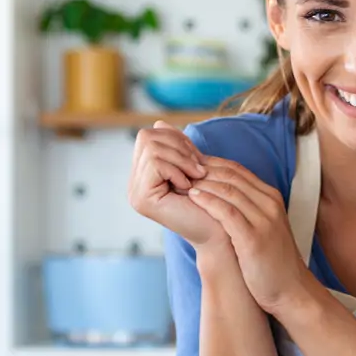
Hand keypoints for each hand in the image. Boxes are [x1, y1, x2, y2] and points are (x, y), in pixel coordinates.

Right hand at [128, 121, 223, 247]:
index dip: (174, 138)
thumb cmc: (212, 201)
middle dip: (177, 146)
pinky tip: (189, 187)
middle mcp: (134, 183)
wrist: (221, 232)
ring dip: (181, 159)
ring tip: (196, 177)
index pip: (148, 136)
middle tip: (197, 168)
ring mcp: (135, 192)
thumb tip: (160, 123)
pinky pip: (156, 163)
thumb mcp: (192, 166)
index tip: (196, 157)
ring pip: (151, 148)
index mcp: (144, 174)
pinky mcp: (141, 199)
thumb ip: (176, 147)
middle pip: (146, 137)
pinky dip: (177, 170)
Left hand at [188, 157, 309, 311]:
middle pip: (231, 175)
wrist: (291, 290)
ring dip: (201, 183)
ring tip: (180, 181)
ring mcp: (264, 220)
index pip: (238, 169)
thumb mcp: (262, 227)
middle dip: (202, 169)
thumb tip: (216, 196)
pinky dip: (208, 201)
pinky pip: (227, 212)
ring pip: (228, 189)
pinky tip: (192, 197)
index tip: (188, 165)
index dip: (211, 164)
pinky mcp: (254, 238)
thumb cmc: (271, 261)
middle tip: (179, 169)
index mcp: (271, 198)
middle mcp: (269, 204)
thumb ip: (246, 209)